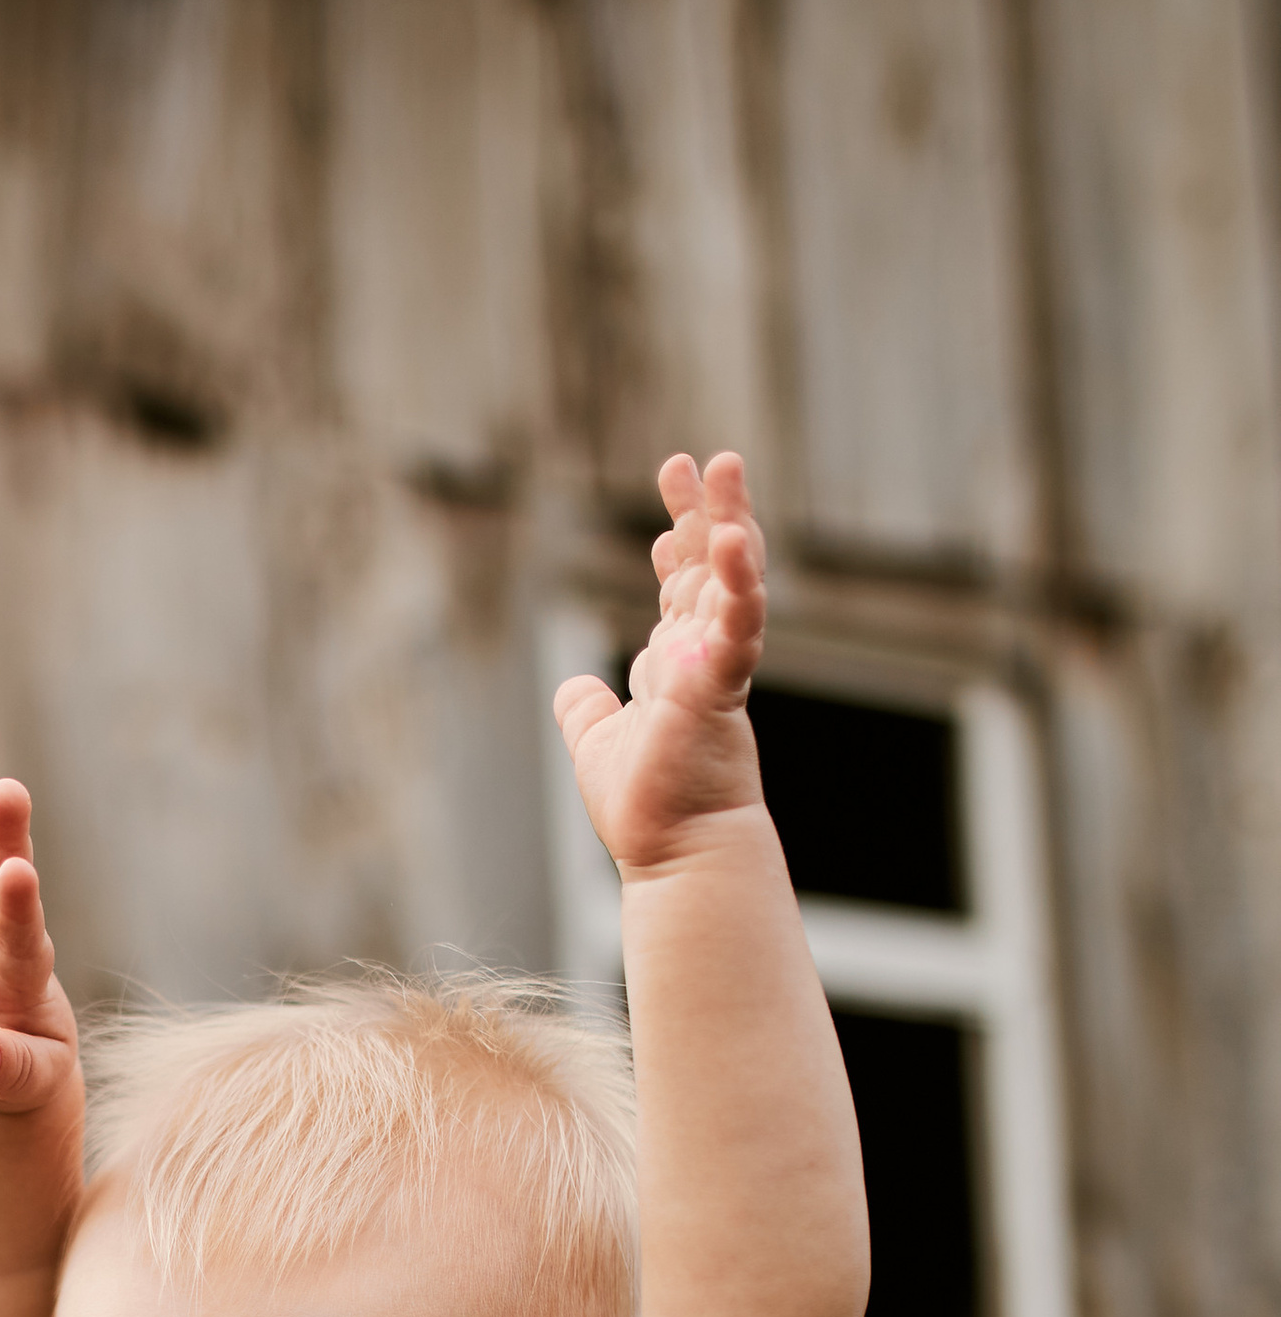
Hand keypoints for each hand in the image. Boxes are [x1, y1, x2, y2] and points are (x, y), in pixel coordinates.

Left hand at [553, 451, 770, 878]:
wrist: (674, 852)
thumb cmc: (645, 807)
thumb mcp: (599, 744)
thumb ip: (588, 710)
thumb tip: (576, 688)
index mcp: (676, 667)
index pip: (679, 593)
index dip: (675, 552)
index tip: (665, 518)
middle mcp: (701, 658)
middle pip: (708, 569)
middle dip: (704, 514)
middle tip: (695, 463)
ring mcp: (716, 666)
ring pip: (732, 580)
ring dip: (730, 523)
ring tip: (725, 468)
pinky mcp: (721, 684)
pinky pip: (739, 623)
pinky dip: (739, 581)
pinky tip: (733, 539)